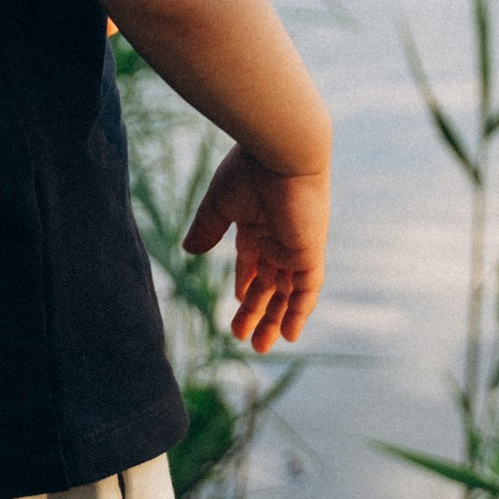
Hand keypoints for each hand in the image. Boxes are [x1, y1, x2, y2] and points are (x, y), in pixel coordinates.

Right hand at [181, 147, 328, 352]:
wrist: (283, 152)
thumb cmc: (250, 169)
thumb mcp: (220, 204)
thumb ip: (207, 229)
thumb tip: (189, 251)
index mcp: (257, 224)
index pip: (253, 262)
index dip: (246, 284)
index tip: (237, 302)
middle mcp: (278, 238)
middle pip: (269, 283)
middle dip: (257, 310)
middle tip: (242, 338)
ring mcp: (295, 247)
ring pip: (287, 292)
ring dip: (275, 319)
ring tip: (259, 346)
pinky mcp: (309, 253)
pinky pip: (308, 289)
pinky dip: (300, 311)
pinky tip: (290, 334)